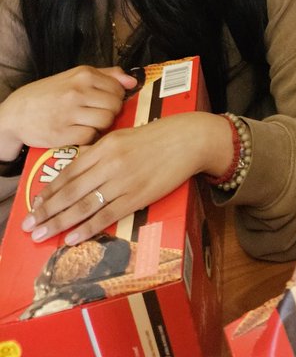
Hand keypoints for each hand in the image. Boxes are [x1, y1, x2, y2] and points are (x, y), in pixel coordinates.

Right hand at [0, 66, 136, 160]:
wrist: (17, 112)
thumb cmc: (51, 93)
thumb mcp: (76, 76)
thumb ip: (107, 75)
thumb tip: (133, 81)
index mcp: (83, 75)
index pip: (118, 89)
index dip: (116, 98)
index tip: (107, 102)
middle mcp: (77, 92)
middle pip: (114, 106)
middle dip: (111, 113)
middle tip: (99, 114)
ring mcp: (69, 113)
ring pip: (105, 121)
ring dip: (102, 126)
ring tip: (91, 123)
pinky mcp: (62, 133)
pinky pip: (90, 137)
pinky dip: (89, 137)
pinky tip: (80, 132)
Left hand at [21, 112, 232, 245]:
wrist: (188, 139)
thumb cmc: (157, 136)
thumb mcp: (124, 135)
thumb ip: (100, 151)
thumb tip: (79, 166)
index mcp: (105, 146)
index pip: (70, 171)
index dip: (49, 190)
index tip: (34, 204)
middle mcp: (110, 163)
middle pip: (71, 191)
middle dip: (46, 211)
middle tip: (29, 226)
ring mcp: (123, 181)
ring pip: (84, 206)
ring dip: (60, 223)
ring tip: (42, 235)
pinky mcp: (138, 196)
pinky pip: (107, 215)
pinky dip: (87, 228)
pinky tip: (72, 237)